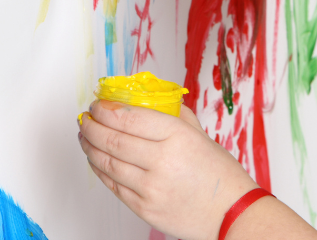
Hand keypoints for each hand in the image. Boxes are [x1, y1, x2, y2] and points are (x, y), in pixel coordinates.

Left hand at [78, 101, 257, 239]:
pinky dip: (100, 170)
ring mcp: (151, 188)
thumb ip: (175, 116)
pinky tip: (96, 160)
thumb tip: (148, 102)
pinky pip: (114, 186)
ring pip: (107, 163)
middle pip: (113, 139)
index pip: (129, 118)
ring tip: (85, 136)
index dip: (107, 109)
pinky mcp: (144, 209)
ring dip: (90, 147)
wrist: (231, 213)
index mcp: (177, 136)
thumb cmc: (219, 174)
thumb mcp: (200, 135)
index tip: (99, 103)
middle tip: (85, 117)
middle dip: (92, 126)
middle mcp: (162, 161)